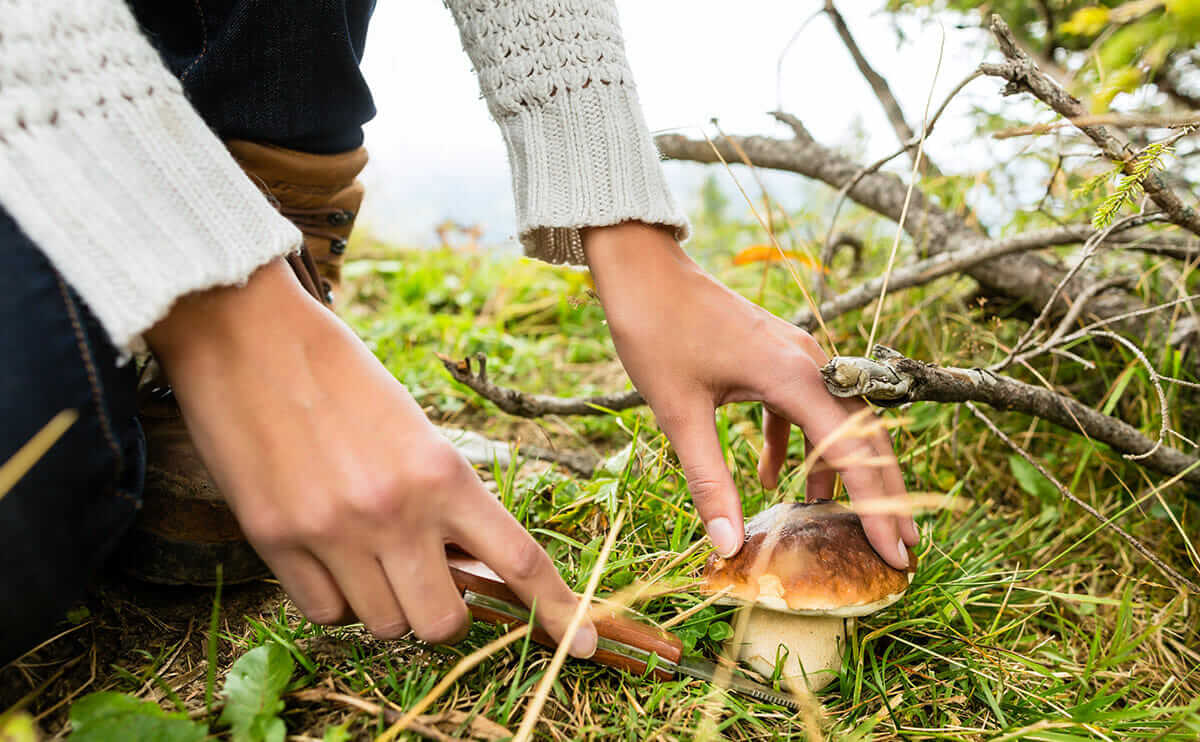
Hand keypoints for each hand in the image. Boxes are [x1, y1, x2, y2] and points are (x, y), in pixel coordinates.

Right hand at [146, 259, 595, 655]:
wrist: (248, 334)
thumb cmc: (340, 373)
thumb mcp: (414, 429)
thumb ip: (444, 499)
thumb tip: (464, 567)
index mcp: (444, 471)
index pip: (518, 559)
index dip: (559, 611)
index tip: (585, 643)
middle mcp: (395, 511)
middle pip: (445, 623)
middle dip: (444, 611)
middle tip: (428, 574)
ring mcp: (333, 531)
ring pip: (384, 625)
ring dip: (386, 601)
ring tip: (366, 547)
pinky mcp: (275, 540)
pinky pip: (326, 614)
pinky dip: (335, 598)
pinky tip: (326, 553)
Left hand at [583, 223, 917, 568]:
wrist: (642, 268)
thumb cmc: (656, 331)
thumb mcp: (679, 414)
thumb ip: (708, 480)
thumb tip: (727, 546)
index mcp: (794, 376)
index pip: (854, 451)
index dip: (878, 506)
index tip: (897, 552)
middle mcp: (809, 364)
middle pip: (864, 436)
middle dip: (882, 494)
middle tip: (901, 549)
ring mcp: (795, 357)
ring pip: (836, 421)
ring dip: (840, 470)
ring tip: (842, 523)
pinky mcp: (775, 356)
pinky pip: (802, 407)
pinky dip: (796, 443)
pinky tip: (769, 477)